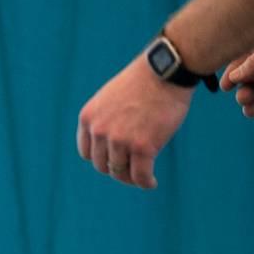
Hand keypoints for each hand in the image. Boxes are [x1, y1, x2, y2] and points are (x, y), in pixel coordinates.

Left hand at [76, 53, 194, 188]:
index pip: (87, 152)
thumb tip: (109, 145)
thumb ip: (104, 119)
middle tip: (132, 170)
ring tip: (142, 177)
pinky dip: (146, 183)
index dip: (101, 159)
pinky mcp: (143, 147)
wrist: (166, 70)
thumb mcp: (110, 98)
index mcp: (88, 118)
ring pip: (120, 172)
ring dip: (132, 178)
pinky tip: (151, 183)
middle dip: (117, 169)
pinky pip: (141, 175)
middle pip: (103, 165)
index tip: (114, 160)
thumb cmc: (143, 82)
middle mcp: (100, 131)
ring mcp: (120, 140)